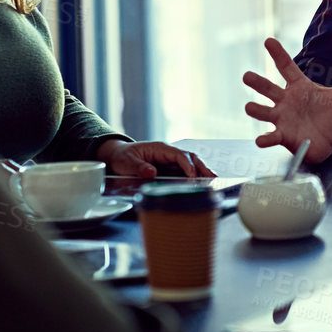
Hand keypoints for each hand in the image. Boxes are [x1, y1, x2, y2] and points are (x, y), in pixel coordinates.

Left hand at [96, 139, 213, 179]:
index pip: (179, 155)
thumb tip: (151, 172)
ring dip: (202, 171)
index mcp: (160, 148)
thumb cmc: (122, 157)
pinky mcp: (170, 168)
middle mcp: (169, 153)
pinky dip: (195, 176)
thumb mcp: (127, 162)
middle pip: (190, 157)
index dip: (187, 165)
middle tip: (212, 178)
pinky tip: (202, 183)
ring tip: (213, 182)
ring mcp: (171, 160)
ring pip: (191, 163)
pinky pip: (185, 171)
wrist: (118, 157)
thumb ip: (139, 167)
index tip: (193, 176)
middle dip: (202, 167)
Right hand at [243, 38, 331, 163]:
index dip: (278, 54)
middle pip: (268, 89)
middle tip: (246, 75)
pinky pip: (271, 137)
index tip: (268, 40)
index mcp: (299, 87)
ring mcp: (282, 119)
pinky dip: (265, 139)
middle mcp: (286, 101)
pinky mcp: (283, 136)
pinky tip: (260, 140)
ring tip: (249, 107)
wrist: (331, 140)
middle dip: (257, 82)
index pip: (286, 67)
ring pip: (264, 112)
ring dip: (256, 110)